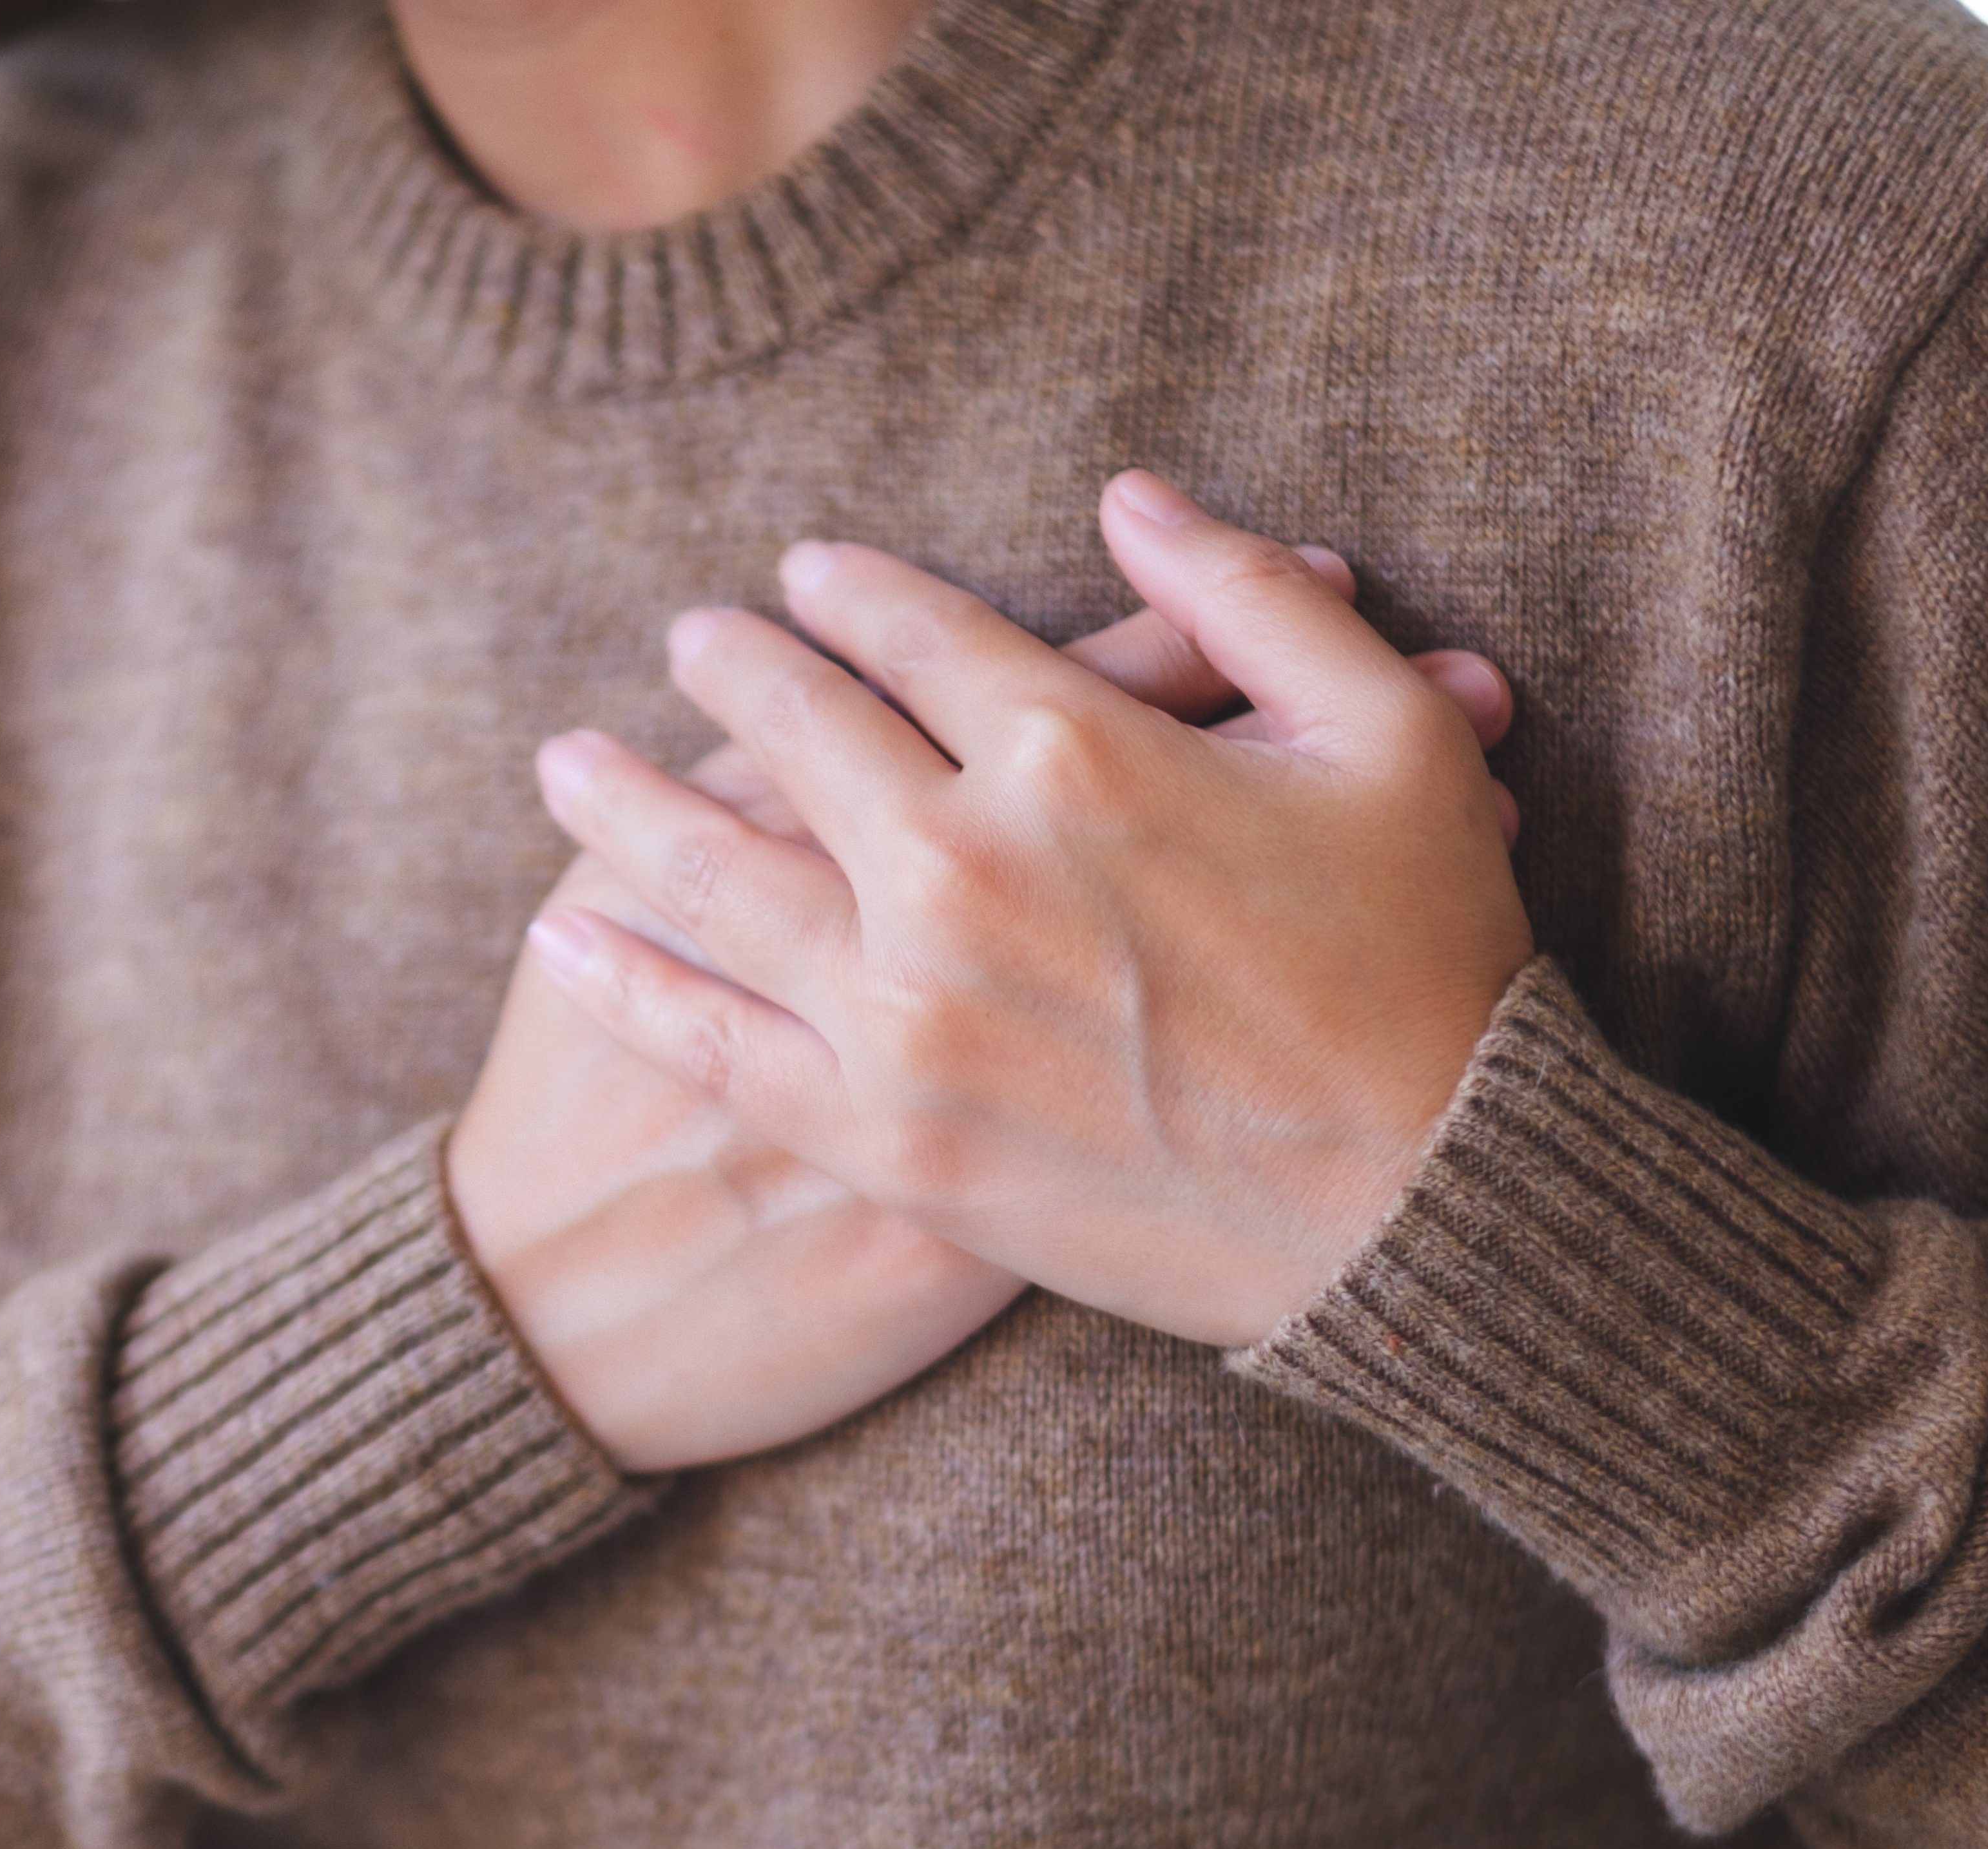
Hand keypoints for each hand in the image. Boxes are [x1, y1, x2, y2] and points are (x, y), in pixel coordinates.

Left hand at [523, 471, 1533, 1351]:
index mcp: (1078, 751)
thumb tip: (1130, 497)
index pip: (916, 633)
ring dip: (624, 803)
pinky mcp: (886, 1137)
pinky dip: (625, 983)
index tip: (802, 575)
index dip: (850, 592)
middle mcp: (965, 865)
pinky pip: (714, 1041)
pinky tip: (559, 940)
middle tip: (689, 640)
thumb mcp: (1388, 737)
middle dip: (732, 670)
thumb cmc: (1428, 965)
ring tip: (565, 761)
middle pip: (799, 730)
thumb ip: (1251, 598)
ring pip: (716, 871)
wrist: (1424, 1212)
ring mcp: (910, 1011)